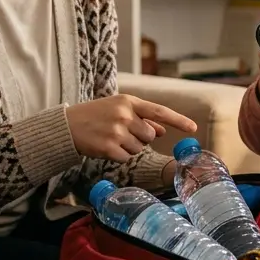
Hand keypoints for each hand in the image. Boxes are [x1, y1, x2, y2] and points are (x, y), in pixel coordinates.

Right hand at [66, 94, 196, 160]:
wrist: (66, 126)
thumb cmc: (95, 116)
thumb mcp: (118, 110)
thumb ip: (141, 118)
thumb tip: (162, 130)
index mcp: (128, 102)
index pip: (159, 111)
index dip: (178, 120)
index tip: (193, 128)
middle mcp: (124, 115)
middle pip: (149, 136)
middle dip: (140, 138)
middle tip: (121, 133)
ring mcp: (116, 131)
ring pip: (138, 148)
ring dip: (128, 147)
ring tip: (110, 138)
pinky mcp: (109, 148)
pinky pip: (126, 157)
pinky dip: (119, 156)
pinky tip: (106, 147)